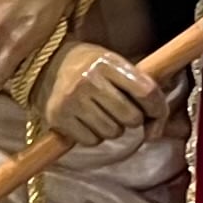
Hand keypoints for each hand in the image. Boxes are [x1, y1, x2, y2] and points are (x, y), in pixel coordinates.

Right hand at [41, 40, 172, 154]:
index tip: (156, 116)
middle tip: (121, 110)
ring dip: (112, 128)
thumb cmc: (88, 67)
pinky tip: (86, 121)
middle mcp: (88, 79)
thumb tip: (156, 132)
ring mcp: (71, 100)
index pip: (146, 92)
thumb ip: (140, 89)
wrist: (43, 65)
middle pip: (132, 117)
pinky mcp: (58, 118)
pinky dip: (94, 136)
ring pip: (113, 132)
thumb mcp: (114, 64)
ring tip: (100, 113)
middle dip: (132, 118)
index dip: (158, 109)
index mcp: (107, 61)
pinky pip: (92, 140)